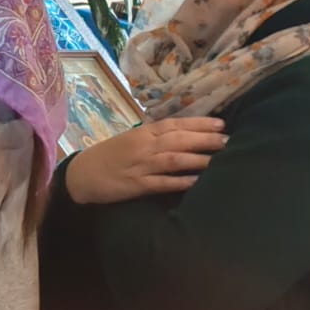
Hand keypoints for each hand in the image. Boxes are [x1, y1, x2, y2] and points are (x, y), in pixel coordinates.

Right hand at [65, 117, 227, 204]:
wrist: (81, 175)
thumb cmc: (108, 156)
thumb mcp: (129, 140)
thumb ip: (153, 137)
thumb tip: (184, 134)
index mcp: (141, 133)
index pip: (174, 124)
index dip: (198, 123)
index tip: (221, 123)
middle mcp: (143, 147)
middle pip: (178, 140)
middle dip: (205, 139)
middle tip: (228, 141)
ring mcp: (140, 166)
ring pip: (173, 159)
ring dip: (197, 159)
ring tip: (219, 159)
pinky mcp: (136, 185)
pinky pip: (162, 183)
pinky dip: (179, 181)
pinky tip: (196, 182)